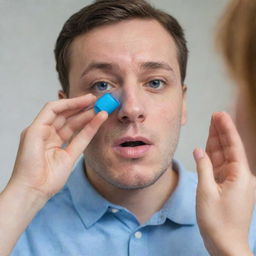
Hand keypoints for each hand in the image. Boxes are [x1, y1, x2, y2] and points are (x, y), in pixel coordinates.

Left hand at [8, 93, 107, 199]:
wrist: (31, 188)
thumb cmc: (27, 162)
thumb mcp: (33, 133)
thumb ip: (48, 118)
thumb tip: (65, 108)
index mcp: (39, 128)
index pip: (56, 110)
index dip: (71, 102)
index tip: (86, 98)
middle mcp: (50, 134)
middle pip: (68, 116)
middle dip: (82, 108)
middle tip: (97, 101)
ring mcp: (61, 145)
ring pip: (76, 126)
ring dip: (88, 117)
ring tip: (102, 109)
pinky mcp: (70, 155)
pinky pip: (82, 139)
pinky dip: (91, 129)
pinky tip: (99, 120)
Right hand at [194, 112, 255, 255]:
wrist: (225, 244)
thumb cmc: (217, 221)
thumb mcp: (207, 192)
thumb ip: (203, 168)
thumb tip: (199, 151)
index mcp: (240, 175)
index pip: (233, 146)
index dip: (226, 129)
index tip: (220, 115)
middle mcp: (240, 176)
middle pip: (229, 148)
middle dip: (222, 131)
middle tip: (216, 115)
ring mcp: (233, 181)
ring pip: (223, 156)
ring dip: (217, 142)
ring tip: (212, 125)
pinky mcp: (227, 186)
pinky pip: (219, 167)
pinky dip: (212, 157)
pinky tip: (207, 147)